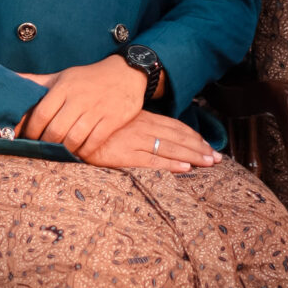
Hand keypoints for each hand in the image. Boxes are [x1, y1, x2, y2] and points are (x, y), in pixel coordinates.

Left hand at [19, 56, 147, 156]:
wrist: (125, 73)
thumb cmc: (87, 78)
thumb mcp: (61, 77)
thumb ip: (35, 81)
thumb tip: (8, 78)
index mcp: (63, 87)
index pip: (41, 114)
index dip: (31, 131)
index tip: (27, 139)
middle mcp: (78, 98)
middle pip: (55, 130)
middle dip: (45, 144)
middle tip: (41, 150)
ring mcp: (96, 110)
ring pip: (73, 139)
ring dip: (64, 150)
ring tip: (59, 153)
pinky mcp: (112, 120)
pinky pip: (93, 142)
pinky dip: (83, 152)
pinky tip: (78, 152)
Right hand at [80, 111, 220, 173]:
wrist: (69, 126)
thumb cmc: (93, 124)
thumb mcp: (117, 119)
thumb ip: (134, 125)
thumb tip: (152, 134)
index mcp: (142, 118)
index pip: (174, 126)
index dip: (193, 136)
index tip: (207, 145)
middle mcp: (142, 128)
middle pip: (178, 137)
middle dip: (199, 148)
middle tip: (217, 158)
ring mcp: (133, 141)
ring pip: (170, 148)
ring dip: (192, 156)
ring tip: (209, 163)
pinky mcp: (122, 155)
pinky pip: (151, 161)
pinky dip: (169, 164)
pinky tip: (184, 169)